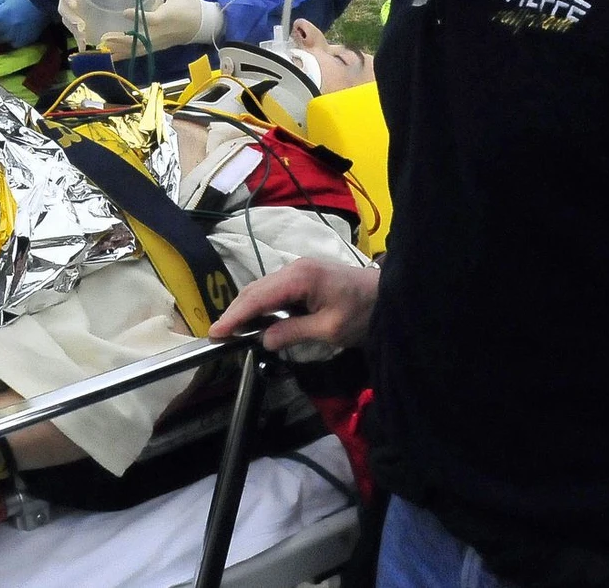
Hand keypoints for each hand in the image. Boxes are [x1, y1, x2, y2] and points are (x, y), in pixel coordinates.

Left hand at [0, 0, 46, 46]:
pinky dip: (13, 39)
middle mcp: (5, 28)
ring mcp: (14, 35)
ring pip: (3, 40)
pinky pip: (13, 44)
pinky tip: (18, 31)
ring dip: (4, 34)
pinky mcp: (23, 41)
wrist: (42, 2)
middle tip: (2, 21)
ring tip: (11, 26)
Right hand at [48, 0, 88, 49]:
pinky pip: (74, 28)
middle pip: (63, 8)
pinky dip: (78, 39)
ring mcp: (68, 6)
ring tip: (83, 40)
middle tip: (81, 26)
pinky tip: (84, 49)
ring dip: (74, 31)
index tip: (75, 4)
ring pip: (67, 20)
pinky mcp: (74, 16)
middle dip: (71, 18)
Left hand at [100, 0, 221, 60]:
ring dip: (121, 49)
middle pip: (141, 39)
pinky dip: (126, 55)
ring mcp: (159, 42)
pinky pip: (140, 53)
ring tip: (103, 47)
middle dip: (122, 40)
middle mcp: (162, 32)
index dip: (139, 17)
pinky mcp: (157, 47)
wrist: (202, 24)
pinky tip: (111, 56)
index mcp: (168, 16)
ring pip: (139, 49)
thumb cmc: (189, 4)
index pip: (152, 18)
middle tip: (105, 36)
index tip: (124, 12)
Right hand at [207, 257, 379, 352]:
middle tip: (218, 334)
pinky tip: (258, 320)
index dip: (234, 316)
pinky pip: (275, 289)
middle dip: (235, 312)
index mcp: (300, 277)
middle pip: (255, 289)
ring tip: (234, 330)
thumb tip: (264, 340)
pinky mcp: (305, 275)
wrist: (393, 295)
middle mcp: (294, 267)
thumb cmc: (364, 312)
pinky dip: (262, 304)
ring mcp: (299, 269)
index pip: (258, 298)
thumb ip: (293, 332)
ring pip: (263, 288)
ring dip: (247, 308)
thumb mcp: (330, 329)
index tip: (215, 333)